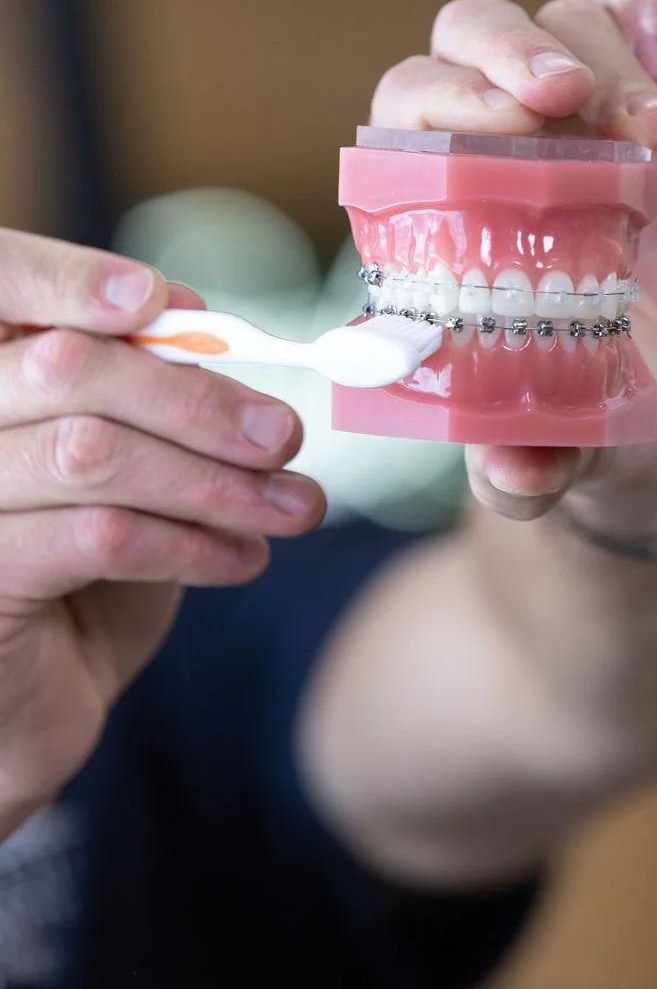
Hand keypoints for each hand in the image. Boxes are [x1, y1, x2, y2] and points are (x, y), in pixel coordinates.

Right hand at [0, 231, 324, 836]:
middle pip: (65, 366)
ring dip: (215, 481)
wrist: (31, 709)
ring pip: (93, 454)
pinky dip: (190, 543)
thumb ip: (145, 390)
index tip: (162, 302)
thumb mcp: (123, 463)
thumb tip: (206, 321)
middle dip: (196, 398)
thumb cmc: (82, 569)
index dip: (70, 279)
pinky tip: (244, 560)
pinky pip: (99, 536)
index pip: (1, 285)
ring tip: (294, 508)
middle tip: (285, 435)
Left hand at [371, 0, 656, 530]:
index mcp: (442, 211)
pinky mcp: (649, 80)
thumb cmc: (601, 420)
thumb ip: (532, 463)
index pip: (405, 115)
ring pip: (556, 16)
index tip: (506, 132)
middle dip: (508, 51)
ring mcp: (576, 108)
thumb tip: (508, 472)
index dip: (442, 102)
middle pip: (466, 38)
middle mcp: (497, 145)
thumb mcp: (568, 448)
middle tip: (568, 102)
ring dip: (604, 56)